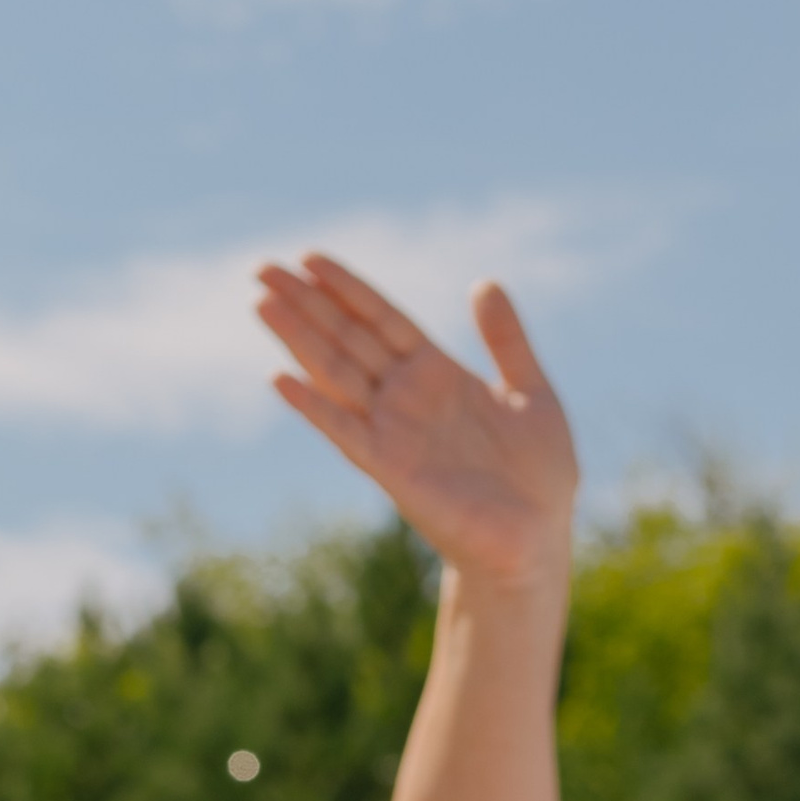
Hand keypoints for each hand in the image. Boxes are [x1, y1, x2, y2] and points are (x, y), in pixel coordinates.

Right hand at [256, 256, 576, 591]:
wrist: (535, 542)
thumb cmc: (538, 478)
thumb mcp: (531, 391)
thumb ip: (506, 340)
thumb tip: (484, 283)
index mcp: (438, 375)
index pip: (381, 319)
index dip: (346, 288)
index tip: (308, 258)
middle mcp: (407, 398)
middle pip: (347, 338)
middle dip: (305, 303)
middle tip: (261, 269)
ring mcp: (394, 432)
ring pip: (336, 374)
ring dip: (298, 339)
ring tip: (261, 304)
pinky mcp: (391, 470)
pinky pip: (345, 431)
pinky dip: (314, 406)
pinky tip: (280, 379)